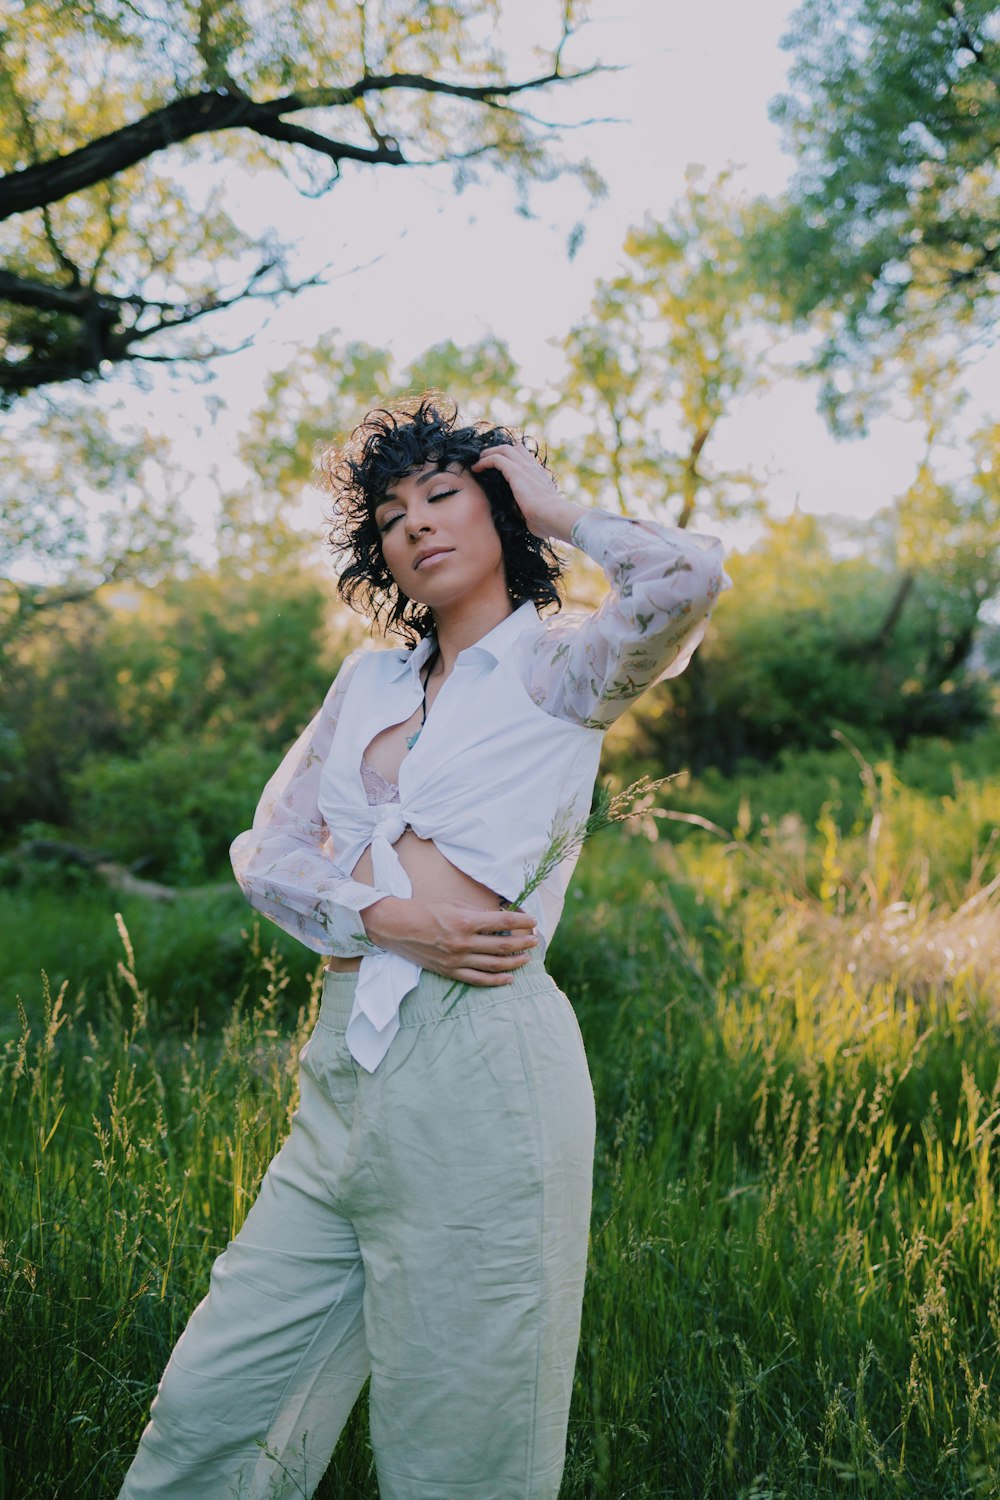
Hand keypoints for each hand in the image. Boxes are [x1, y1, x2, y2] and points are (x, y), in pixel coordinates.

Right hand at [361, 896, 538, 985]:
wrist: (396, 927)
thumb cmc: (425, 910)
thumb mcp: (453, 903)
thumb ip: (477, 912)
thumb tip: (500, 917)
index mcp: (465, 922)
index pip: (503, 923)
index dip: (521, 922)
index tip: (533, 921)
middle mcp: (463, 943)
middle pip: (502, 946)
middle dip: (522, 943)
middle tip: (535, 940)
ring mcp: (457, 960)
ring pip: (494, 965)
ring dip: (514, 962)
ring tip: (527, 958)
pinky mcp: (450, 972)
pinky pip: (477, 980)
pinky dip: (496, 980)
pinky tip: (509, 978)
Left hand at [472, 443, 583, 541]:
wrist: (552, 516)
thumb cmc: (546, 520)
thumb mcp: (536, 511)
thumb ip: (526, 507)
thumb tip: (517, 509)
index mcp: (540, 476)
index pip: (526, 459)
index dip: (512, 458)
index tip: (500, 466)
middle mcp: (533, 468)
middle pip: (515, 448)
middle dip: (498, 450)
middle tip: (485, 458)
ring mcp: (525, 467)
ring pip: (504, 449)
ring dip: (489, 453)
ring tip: (478, 461)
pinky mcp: (515, 471)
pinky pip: (496, 458)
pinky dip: (484, 461)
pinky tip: (476, 468)